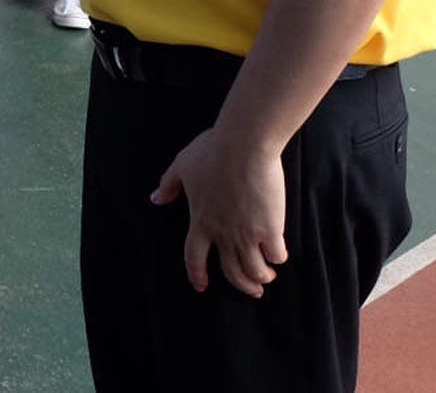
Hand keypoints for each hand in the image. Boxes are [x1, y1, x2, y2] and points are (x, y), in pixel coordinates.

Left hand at [152, 127, 287, 297]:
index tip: (201, 285)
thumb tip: (155, 199)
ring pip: (254, 270)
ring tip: (267, 276)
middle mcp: (222, 234)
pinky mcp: (270, 229)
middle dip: (242, 285)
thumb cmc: (212, 151)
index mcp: (200, 221)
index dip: (196, 274)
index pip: (193, 257)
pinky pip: (275, 255)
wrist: (243, 146)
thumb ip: (169, 184)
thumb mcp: (182, 165)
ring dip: (261, 278)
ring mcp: (246, 234)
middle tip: (253, 290)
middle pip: (231, 272)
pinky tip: (279, 255)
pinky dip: (277, 259)